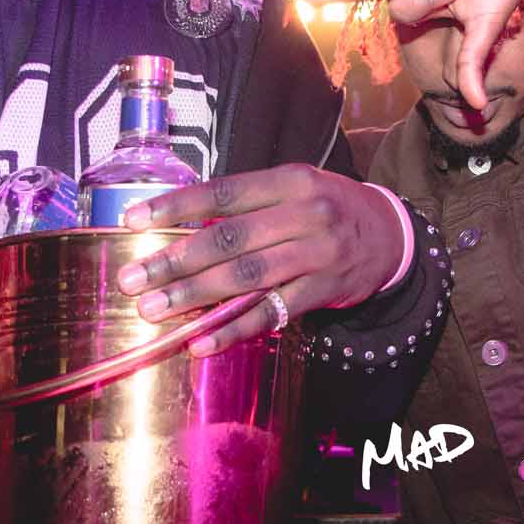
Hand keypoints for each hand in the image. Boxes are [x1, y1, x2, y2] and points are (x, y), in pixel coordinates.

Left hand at [114, 165, 405, 356]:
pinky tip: (201, 342)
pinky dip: (234, 329)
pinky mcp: (324, 290)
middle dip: (175, 261)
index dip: (177, 206)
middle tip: (132, 279)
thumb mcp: (295, 188)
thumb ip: (248, 204)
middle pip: (230, 239)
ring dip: (195, 296)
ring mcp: (318, 254)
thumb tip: (181, 224)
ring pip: (247, 276)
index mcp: (291, 181)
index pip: (224, 193)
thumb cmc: (328, 208)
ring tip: (154, 310)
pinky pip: (272, 312)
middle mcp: (305, 214)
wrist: (391, 234)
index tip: (134, 220)